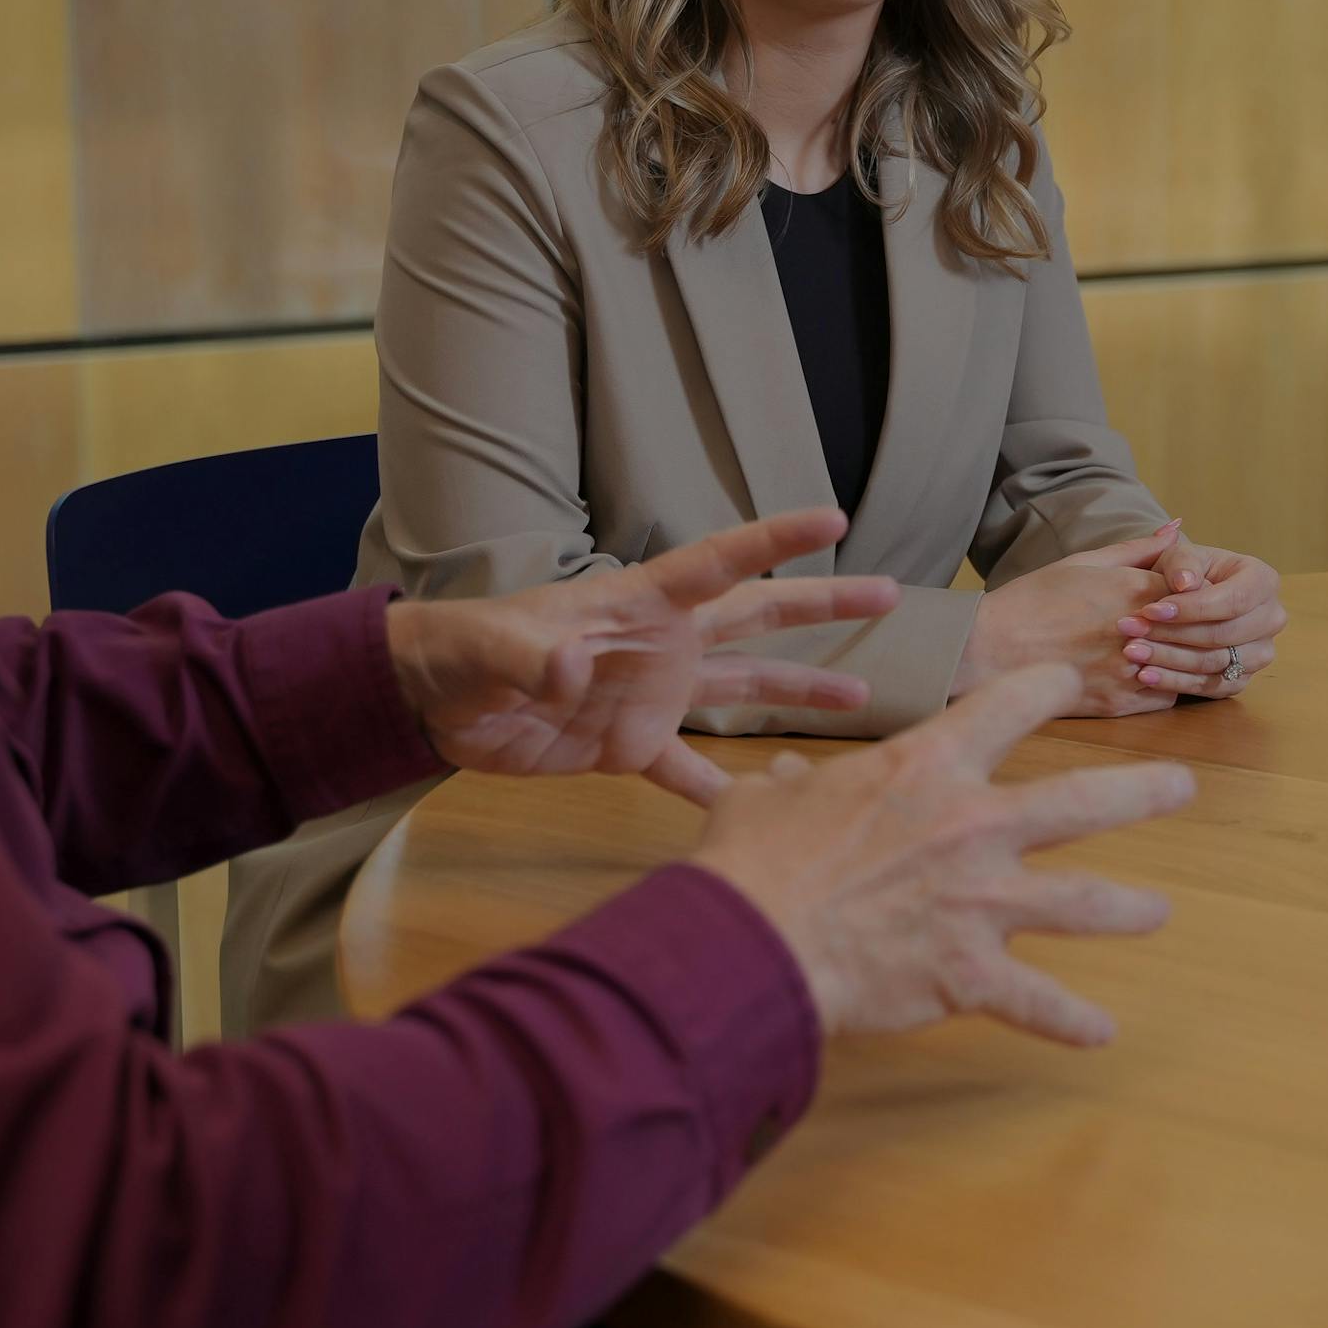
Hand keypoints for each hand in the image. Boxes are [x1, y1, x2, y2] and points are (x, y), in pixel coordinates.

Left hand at [386, 508, 900, 801]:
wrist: (437, 704)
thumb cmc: (462, 652)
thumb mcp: (491, 646)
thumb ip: (532, 654)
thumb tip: (569, 673)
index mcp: (639, 604)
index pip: (719, 563)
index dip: (775, 540)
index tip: (834, 517)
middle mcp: (663, 644)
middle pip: (758, 617)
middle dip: (823, 604)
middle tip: (890, 594)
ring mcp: (654, 694)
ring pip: (745, 688)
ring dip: (801, 691)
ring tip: (865, 698)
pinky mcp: (632, 746)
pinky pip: (691, 769)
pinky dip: (728, 790)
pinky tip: (771, 810)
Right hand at [694, 664, 1189, 1044]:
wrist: (752, 939)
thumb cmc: (752, 862)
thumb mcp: (762, 799)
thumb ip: (790, 786)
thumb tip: (787, 780)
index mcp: (928, 766)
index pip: (1010, 704)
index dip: (1045, 686)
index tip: (1066, 683)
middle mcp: (974, 825)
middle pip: (1082, 801)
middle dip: (1141, 792)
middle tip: (1181, 787)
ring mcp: (981, 901)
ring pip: (1084, 900)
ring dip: (1129, 907)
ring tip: (1160, 912)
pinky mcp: (971, 971)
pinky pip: (1037, 1001)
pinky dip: (1071, 1021)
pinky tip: (1101, 1033)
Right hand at [959, 521, 1190, 716]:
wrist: (991, 649)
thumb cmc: (1034, 600)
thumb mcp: (1084, 562)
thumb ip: (1138, 548)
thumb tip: (1178, 528)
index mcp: (1133, 590)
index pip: (1194, 591)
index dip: (1193, 594)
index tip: (1183, 596)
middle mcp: (1139, 631)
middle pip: (1196, 630)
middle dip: (1194, 627)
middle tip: (1185, 625)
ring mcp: (1131, 669)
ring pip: (1185, 666)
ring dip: (1180, 658)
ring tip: (1166, 650)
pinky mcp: (1119, 703)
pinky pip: (1165, 697)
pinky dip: (1163, 686)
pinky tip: (1146, 674)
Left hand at [1118, 524, 1285, 700]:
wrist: (1188, 598)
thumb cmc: (1186, 572)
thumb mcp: (1181, 557)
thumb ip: (1182, 564)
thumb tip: (1185, 584)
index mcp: (1263, 581)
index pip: (1233, 600)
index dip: (1192, 609)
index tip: (1149, 610)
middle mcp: (1270, 619)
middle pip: (1224, 635)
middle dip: (1173, 634)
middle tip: (1131, 630)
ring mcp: (1259, 653)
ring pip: (1214, 663)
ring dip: (1169, 660)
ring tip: (1131, 652)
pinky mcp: (1241, 679)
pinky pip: (1210, 686)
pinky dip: (1175, 682)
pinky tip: (1144, 675)